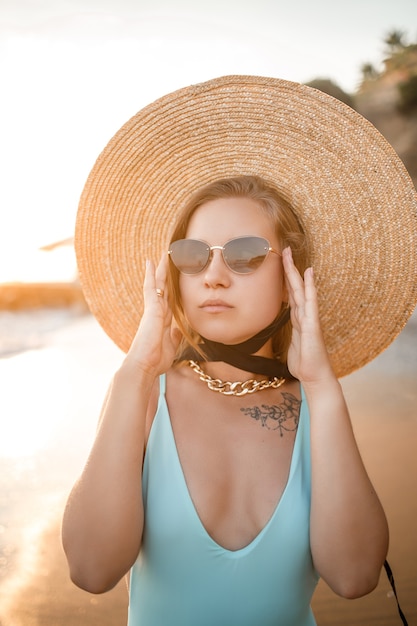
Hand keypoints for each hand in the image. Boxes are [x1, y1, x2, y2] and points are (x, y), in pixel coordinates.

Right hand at [123, 255, 180, 377]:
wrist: (143, 366)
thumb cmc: (154, 360)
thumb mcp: (170, 346)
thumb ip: (174, 336)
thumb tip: (178, 330)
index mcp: (161, 320)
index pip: (168, 299)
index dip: (170, 288)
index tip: (173, 277)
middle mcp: (156, 312)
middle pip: (162, 288)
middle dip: (165, 274)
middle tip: (168, 258)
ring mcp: (152, 309)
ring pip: (156, 284)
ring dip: (160, 269)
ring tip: (162, 254)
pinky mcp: (150, 309)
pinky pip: (150, 287)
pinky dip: (150, 274)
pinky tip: (151, 262)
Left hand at [282, 247, 334, 384]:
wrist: (314, 376)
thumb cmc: (303, 363)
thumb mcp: (290, 344)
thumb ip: (287, 333)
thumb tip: (280, 329)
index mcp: (297, 319)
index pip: (290, 293)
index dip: (285, 278)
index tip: (280, 262)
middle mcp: (304, 315)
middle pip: (295, 287)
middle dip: (289, 268)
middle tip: (284, 249)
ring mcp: (309, 318)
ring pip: (301, 290)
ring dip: (296, 272)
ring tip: (291, 256)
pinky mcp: (312, 325)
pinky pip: (310, 302)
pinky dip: (309, 288)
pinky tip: (309, 274)